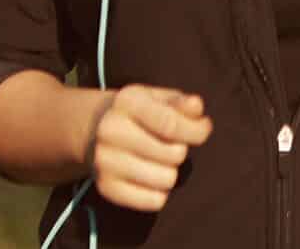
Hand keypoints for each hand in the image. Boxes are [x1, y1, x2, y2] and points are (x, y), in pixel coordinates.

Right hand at [84, 85, 213, 212]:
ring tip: (159, 160)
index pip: (171, 124)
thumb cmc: (140, 113)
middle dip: (181, 149)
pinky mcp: (106, 187)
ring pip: (167, 179)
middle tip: (171, 144)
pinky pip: (154, 201)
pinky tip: (150, 177)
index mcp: (127, 102)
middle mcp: (111, 130)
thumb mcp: (159, 98)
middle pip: (173, 154)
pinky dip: (160, 192)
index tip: (203, 130)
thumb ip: (181, 102)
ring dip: (171, 171)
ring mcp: (105, 161)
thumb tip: (196, 106)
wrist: (95, 130)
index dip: (196, 131)